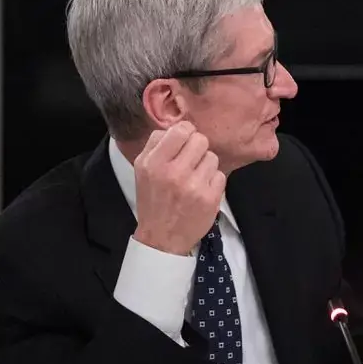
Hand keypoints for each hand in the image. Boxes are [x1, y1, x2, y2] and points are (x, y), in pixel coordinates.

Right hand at [131, 122, 224, 255]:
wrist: (161, 237)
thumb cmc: (153, 200)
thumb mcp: (142, 169)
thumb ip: (156, 144)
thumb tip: (177, 126)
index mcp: (153, 163)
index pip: (181, 130)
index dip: (186, 133)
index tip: (184, 142)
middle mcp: (173, 172)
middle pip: (201, 140)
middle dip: (197, 149)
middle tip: (190, 161)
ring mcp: (193, 185)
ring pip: (212, 157)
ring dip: (205, 166)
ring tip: (194, 178)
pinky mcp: (210, 198)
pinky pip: (220, 174)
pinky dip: (213, 181)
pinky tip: (201, 190)